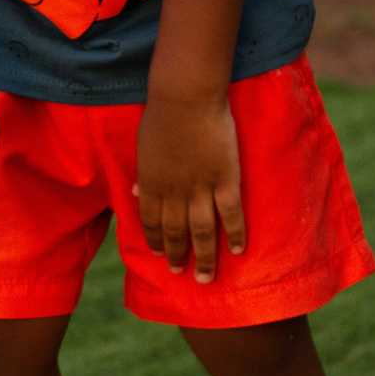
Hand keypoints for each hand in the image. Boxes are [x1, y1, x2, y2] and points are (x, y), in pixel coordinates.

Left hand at [135, 94, 243, 283]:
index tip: (158, 254)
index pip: (150, 221)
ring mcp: (201, 188)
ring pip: (202, 232)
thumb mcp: (143, 146)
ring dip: (204, 257)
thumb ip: (143, 174)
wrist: (185, 98)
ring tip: (207, 278)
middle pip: (175, 232)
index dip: (155, 240)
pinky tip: (238, 250)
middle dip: (176, 255)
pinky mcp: (226, 180)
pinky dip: (235, 234)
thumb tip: (137, 194)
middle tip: (180, 273)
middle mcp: (173, 192)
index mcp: (151, 183)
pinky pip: (231, 214)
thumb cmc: (161, 115)